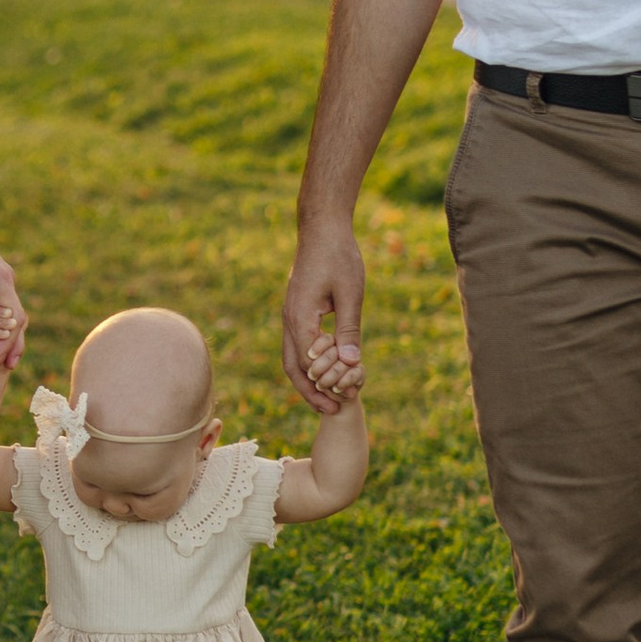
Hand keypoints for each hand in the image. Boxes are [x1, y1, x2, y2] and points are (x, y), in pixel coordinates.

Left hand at [0, 212, 24, 372]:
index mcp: (0, 282)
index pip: (11, 320)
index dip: (4, 344)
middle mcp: (6, 281)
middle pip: (16, 320)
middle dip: (8, 346)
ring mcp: (1, 280)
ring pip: (10, 315)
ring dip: (6, 338)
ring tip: (0, 362)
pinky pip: (1, 306)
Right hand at [282, 221, 366, 412]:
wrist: (322, 230)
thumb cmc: (339, 256)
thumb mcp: (351, 293)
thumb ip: (349, 328)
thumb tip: (351, 362)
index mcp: (300, 315)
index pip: (308, 361)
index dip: (325, 383)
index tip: (344, 398)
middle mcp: (289, 319)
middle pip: (293, 367)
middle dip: (311, 392)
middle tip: (331, 411)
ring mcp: (290, 316)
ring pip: (291, 359)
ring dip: (307, 382)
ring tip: (326, 400)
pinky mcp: (296, 312)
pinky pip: (296, 346)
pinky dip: (308, 365)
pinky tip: (325, 372)